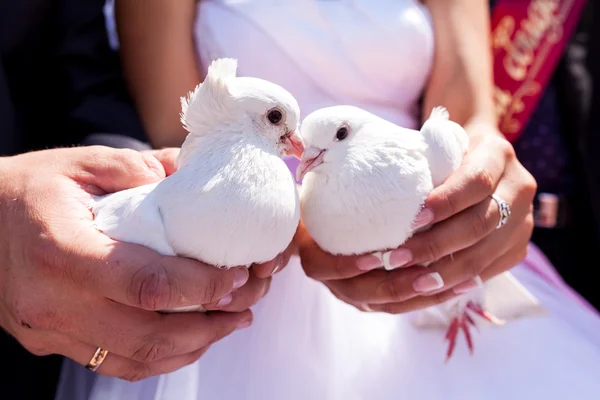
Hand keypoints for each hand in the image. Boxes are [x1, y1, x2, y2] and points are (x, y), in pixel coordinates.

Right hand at [0, 146, 259, 381]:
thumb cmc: (27, 190)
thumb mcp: (82, 164)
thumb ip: (138, 169)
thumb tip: (192, 181)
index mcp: (61, 248)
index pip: (145, 284)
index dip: (201, 286)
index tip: (236, 274)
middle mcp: (53, 300)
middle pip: (150, 334)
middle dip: (213, 323)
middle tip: (248, 300)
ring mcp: (50, 329)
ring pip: (139, 358)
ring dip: (196, 345)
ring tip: (233, 320)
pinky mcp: (53, 341)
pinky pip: (118, 363)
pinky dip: (164, 356)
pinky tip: (193, 337)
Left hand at [296, 122, 535, 313]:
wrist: (477, 158)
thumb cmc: (438, 149)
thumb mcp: (427, 139)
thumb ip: (396, 147)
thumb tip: (309, 148)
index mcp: (497, 153)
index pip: (474, 183)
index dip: (444, 204)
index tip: (410, 219)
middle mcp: (520, 186)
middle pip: (482, 225)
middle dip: (437, 246)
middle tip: (394, 259)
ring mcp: (524, 220)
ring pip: (486, 256)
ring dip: (444, 273)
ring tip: (406, 282)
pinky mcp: (517, 247)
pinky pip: (488, 272)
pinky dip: (456, 282)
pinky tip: (425, 290)